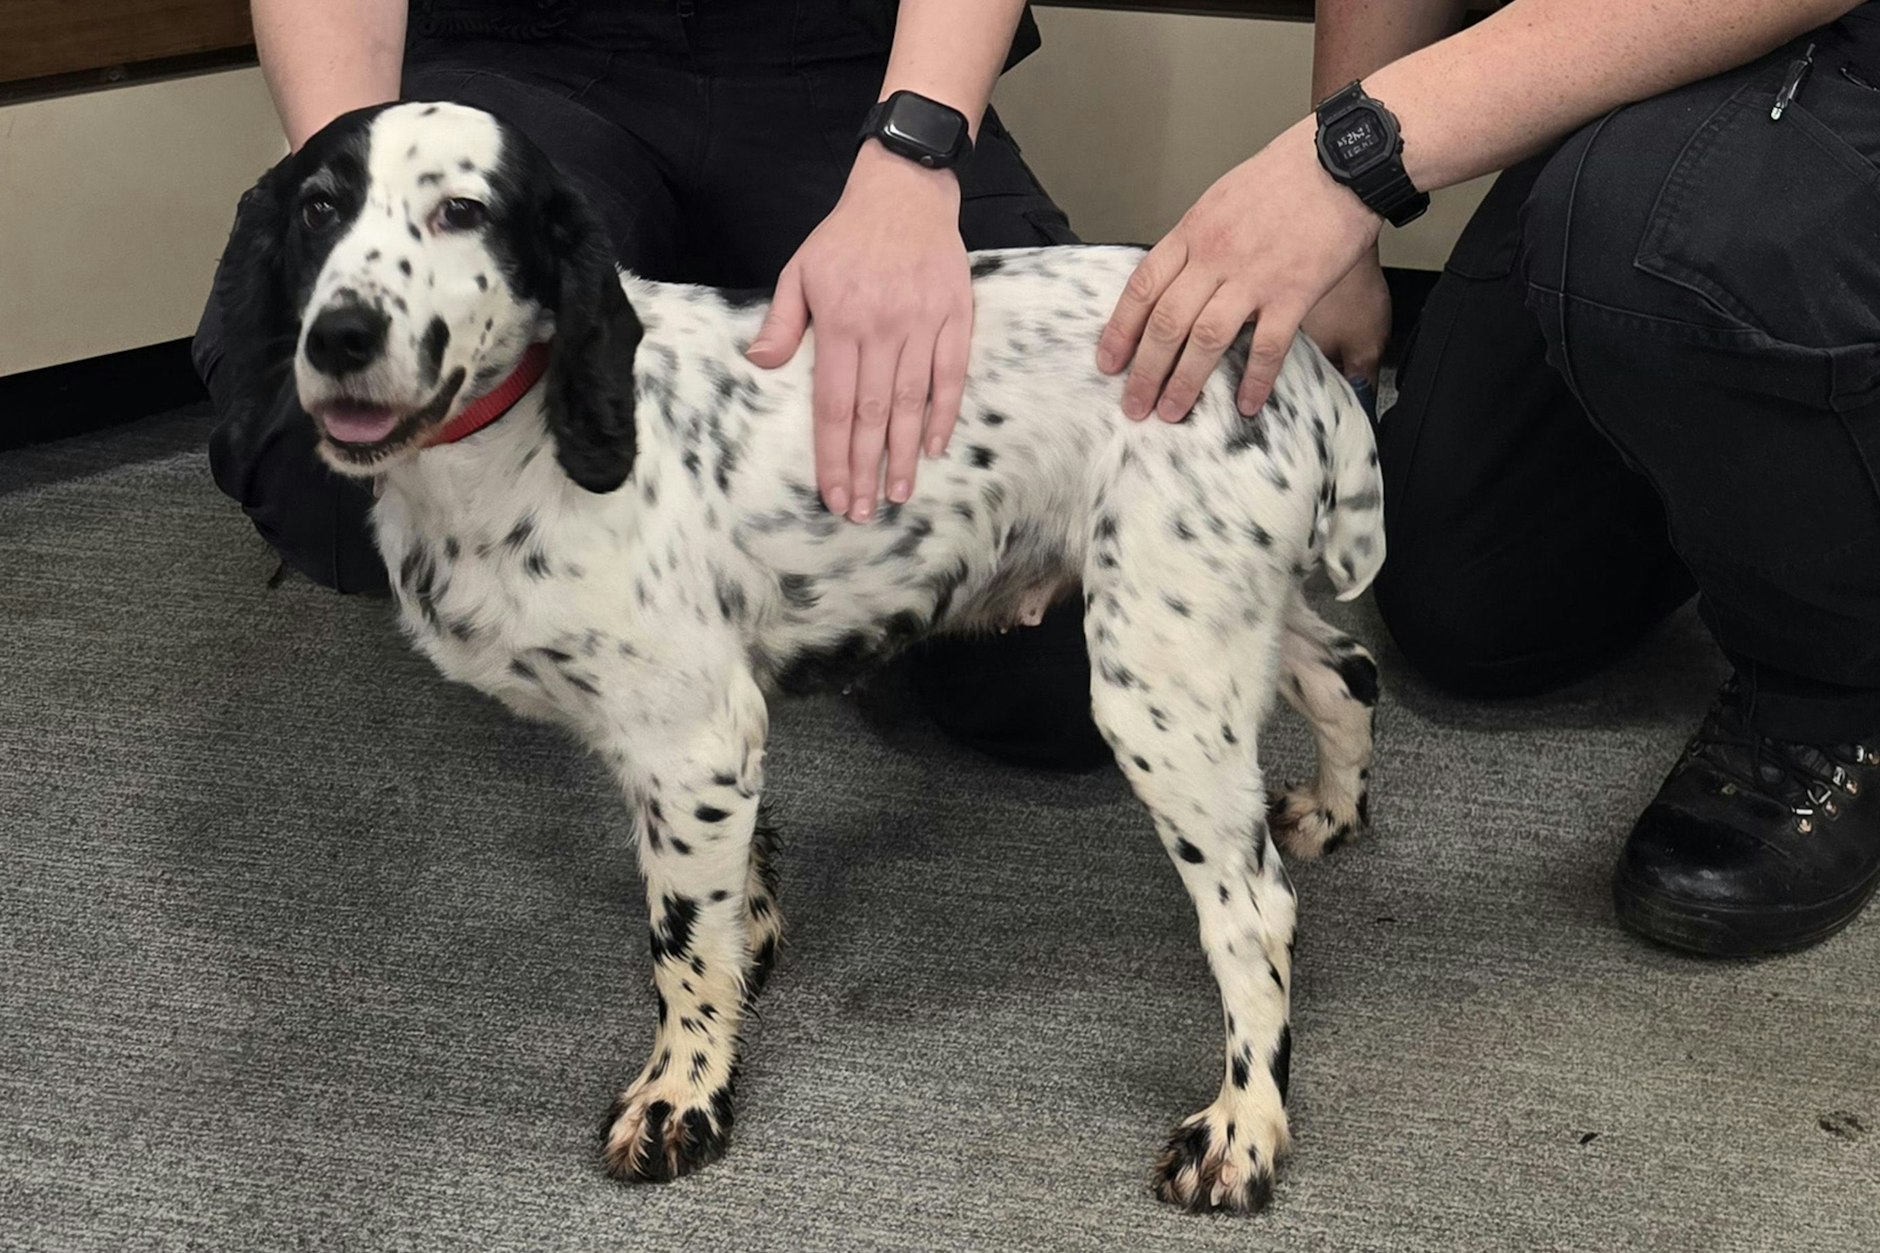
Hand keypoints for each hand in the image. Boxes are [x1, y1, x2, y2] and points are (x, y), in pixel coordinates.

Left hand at [747, 142, 972, 521]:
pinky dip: (944, 413)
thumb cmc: (846, 236)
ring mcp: (922, 323)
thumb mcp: (800, 270)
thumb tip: (759, 363)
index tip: (834, 494)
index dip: (834, 455)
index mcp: (840, 322)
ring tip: (899, 493)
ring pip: (912, 402)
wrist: (904, 190)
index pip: (835, 404)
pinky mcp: (955, 315)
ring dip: (905, 453)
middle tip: (864, 511)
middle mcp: (882, 327)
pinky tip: (934, 447)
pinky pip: (951, 374)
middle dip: (866, 468)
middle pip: (873, 414)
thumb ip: (782, 321)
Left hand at [1097, 119, 1382, 419]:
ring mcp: (1254, 276)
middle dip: (1145, 371)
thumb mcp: (1221, 199)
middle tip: (1134, 405)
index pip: (1143, 287)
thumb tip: (1177, 279)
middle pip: (1167, 322)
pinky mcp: (1294, 291)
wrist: (1340, 161)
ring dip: (1186, 382)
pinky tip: (1247, 405)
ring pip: (1206, 340)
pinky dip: (1255, 380)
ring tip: (1172, 413)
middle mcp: (1215, 256)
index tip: (1108, 362)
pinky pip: (1268, 346)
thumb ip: (1197, 241)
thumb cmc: (1284, 176)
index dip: (1121, 330)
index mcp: (1193, 232)